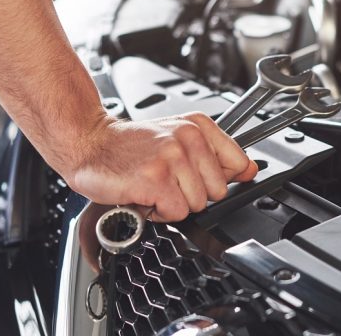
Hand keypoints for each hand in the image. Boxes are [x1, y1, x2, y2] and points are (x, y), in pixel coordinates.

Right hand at [63, 112, 257, 221]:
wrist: (90, 143)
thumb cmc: (130, 145)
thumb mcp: (177, 138)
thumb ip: (216, 154)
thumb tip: (250, 169)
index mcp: (197, 126)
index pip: (238, 163)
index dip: (217, 179)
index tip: (197, 176)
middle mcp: (188, 138)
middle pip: (218, 191)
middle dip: (192, 194)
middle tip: (166, 180)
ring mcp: (172, 157)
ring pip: (197, 205)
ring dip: (172, 204)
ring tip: (153, 186)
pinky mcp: (156, 179)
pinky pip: (176, 213)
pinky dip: (158, 212)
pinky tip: (144, 195)